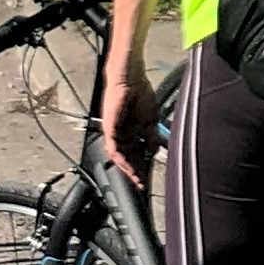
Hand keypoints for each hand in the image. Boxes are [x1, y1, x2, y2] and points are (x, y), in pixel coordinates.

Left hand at [100, 66, 157, 181]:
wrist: (131, 81)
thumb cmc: (141, 95)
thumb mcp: (150, 121)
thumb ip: (151, 137)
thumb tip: (154, 152)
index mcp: (132, 132)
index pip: (137, 154)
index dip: (142, 166)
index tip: (148, 177)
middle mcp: (122, 134)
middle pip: (128, 158)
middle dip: (136, 172)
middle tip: (143, 184)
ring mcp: (115, 133)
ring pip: (120, 157)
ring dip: (128, 169)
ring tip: (137, 179)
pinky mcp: (109, 130)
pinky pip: (113, 149)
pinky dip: (121, 159)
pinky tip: (129, 167)